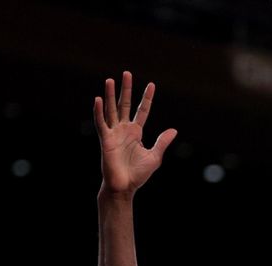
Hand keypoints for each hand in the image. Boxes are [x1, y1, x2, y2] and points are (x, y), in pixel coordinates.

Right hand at [94, 71, 176, 195]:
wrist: (125, 186)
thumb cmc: (138, 174)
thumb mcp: (154, 156)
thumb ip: (162, 142)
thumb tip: (174, 130)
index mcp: (136, 133)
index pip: (142, 111)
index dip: (146, 98)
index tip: (151, 85)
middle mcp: (124, 130)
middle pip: (125, 105)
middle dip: (126, 89)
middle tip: (127, 73)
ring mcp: (114, 133)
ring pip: (111, 110)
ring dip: (110, 95)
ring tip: (110, 79)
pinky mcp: (105, 140)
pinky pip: (101, 123)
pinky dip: (99, 111)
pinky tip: (98, 99)